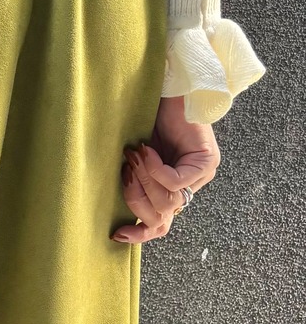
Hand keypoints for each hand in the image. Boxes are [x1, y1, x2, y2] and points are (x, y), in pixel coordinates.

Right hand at [112, 96, 220, 244]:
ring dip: (143, 181)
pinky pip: (175, 183)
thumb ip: (132, 185)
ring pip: (168, 202)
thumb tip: (119, 222)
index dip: (140, 234)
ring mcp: (202, 175)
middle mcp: (191, 187)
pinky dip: (155, 170)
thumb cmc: (142, 121)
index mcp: (172, 190)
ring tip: (133, 157)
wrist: (163, 89)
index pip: (161, 226)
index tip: (116, 234)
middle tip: (124, 171)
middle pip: (160, 217)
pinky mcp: (207, 162)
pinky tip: (146, 151)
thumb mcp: (131, 163)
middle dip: (136, 198)